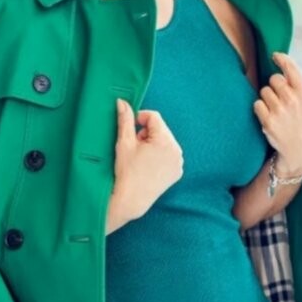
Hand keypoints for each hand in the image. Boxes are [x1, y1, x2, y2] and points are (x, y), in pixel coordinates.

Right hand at [109, 97, 183, 224]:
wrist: (131, 199)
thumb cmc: (126, 172)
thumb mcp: (124, 143)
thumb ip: (125, 119)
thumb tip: (122, 102)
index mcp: (165, 141)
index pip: (154, 117)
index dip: (140, 119)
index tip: (131, 128)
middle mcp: (176, 151)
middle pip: (161, 129)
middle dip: (147, 133)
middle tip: (135, 147)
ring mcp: (179, 162)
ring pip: (165, 141)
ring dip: (153, 144)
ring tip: (141, 157)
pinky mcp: (177, 171)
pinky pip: (169, 155)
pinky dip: (159, 155)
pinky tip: (148, 166)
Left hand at [253, 52, 301, 176]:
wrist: (300, 149)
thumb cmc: (301, 121)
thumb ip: (296, 84)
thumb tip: (279, 62)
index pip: (291, 68)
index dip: (282, 59)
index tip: (275, 55)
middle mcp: (293, 100)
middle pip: (274, 79)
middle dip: (274, 86)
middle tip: (279, 99)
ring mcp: (280, 111)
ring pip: (264, 91)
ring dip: (267, 99)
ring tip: (276, 111)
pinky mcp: (268, 122)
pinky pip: (257, 104)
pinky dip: (260, 109)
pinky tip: (269, 117)